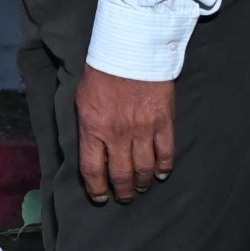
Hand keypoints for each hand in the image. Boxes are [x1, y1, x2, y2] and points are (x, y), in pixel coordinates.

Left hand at [75, 67, 175, 203]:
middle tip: (125, 197)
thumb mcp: (83, 102)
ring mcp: (143, 130)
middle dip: (123, 190)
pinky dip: (165, 167)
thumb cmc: (102, 75)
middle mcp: (118, 135)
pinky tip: (163, 175)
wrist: (130, 53)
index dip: (96, 188)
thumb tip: (92, 149)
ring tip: (142, 187)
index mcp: (94, 129)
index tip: (100, 198)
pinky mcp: (164, 123)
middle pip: (121, 174)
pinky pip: (166, 153)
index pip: (93, 169)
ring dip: (143, 182)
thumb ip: (88, 128)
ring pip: (145, 168)